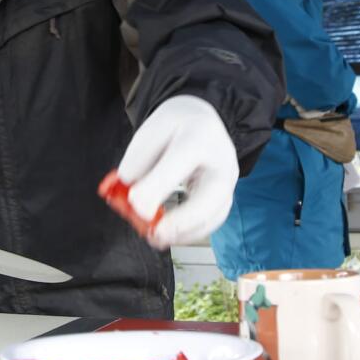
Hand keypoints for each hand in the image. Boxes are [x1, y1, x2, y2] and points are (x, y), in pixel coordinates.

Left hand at [117, 95, 237, 248]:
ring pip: (215, 214)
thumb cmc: (172, 128)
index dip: (157, 186)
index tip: (135, 204)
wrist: (200, 122)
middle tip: (156, 232)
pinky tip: (168, 235)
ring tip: (156, 237)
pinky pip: (212, 222)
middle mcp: (222, 159)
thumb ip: (137, 164)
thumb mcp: (149, 133)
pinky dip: (188, 234)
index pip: (181, 161)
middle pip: (211, 194)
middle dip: (183, 219)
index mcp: (200, 134)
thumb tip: (130, 200)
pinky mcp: (226, 198)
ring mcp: (229, 181)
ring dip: (184, 233)